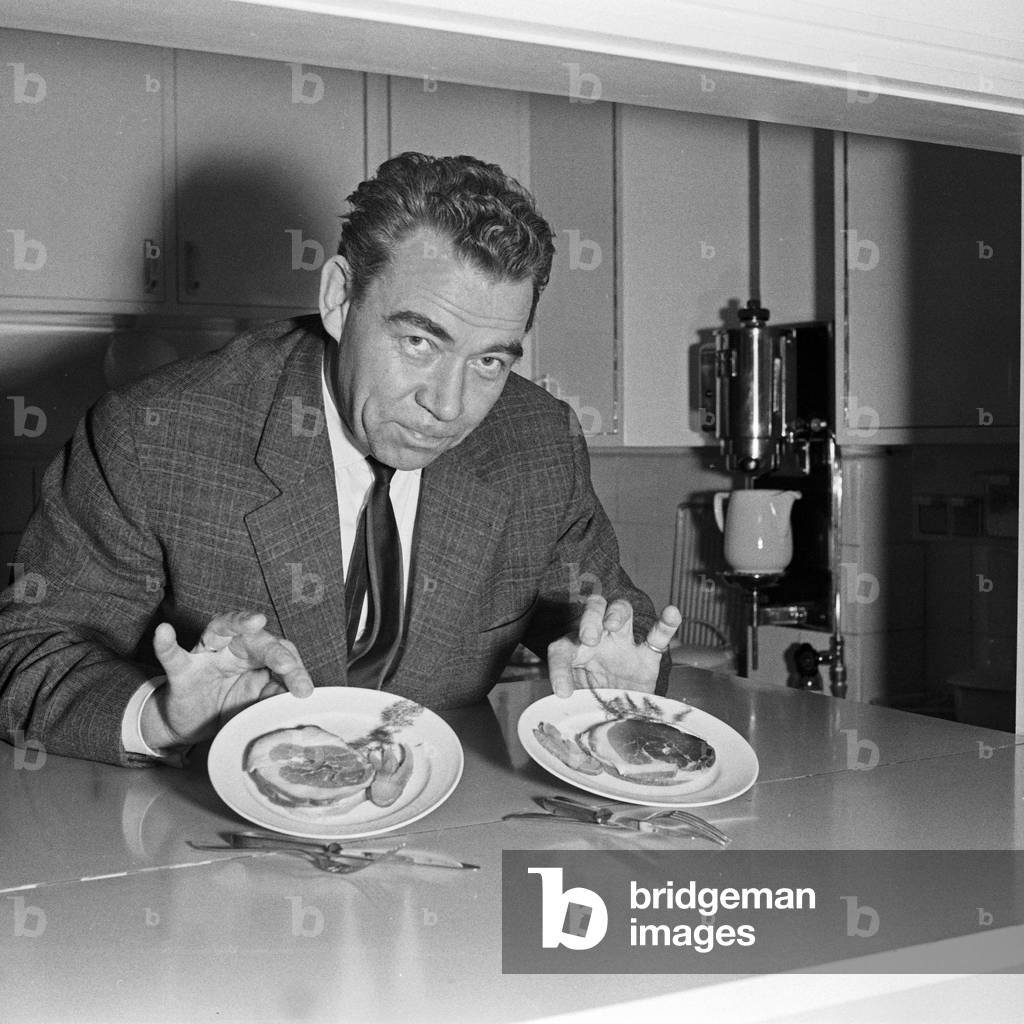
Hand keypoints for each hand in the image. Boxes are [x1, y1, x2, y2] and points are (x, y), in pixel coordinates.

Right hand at [141, 610, 313, 751]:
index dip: (295, 669)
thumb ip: (273, 694)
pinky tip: (164, 632)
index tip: (304, 690)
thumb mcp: (255, 703)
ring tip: (254, 621)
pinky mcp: (182, 671)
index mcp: (256, 655)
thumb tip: (296, 696)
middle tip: (287, 665)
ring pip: (220, 629)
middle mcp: (233, 647)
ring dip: (238, 624)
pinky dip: (166, 644)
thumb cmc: (229, 705)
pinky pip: (173, 656)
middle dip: (275, 651)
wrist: (192, 724)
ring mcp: (207, 655)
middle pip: (257, 638)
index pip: (281, 652)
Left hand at [547, 596, 680, 697]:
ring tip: (613, 624)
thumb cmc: (592, 704)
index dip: (558, 669)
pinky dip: (666, 623)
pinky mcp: (648, 657)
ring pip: (622, 610)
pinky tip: (671, 613)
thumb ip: (571, 700)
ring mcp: (625, 645)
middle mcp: (599, 640)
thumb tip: (566, 703)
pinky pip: (658, 635)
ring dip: (617, 612)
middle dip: (589, 619)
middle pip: (593, 610)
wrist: (619, 718)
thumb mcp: (576, 703)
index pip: (561, 649)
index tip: (563, 692)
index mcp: (575, 651)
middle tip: (589, 639)